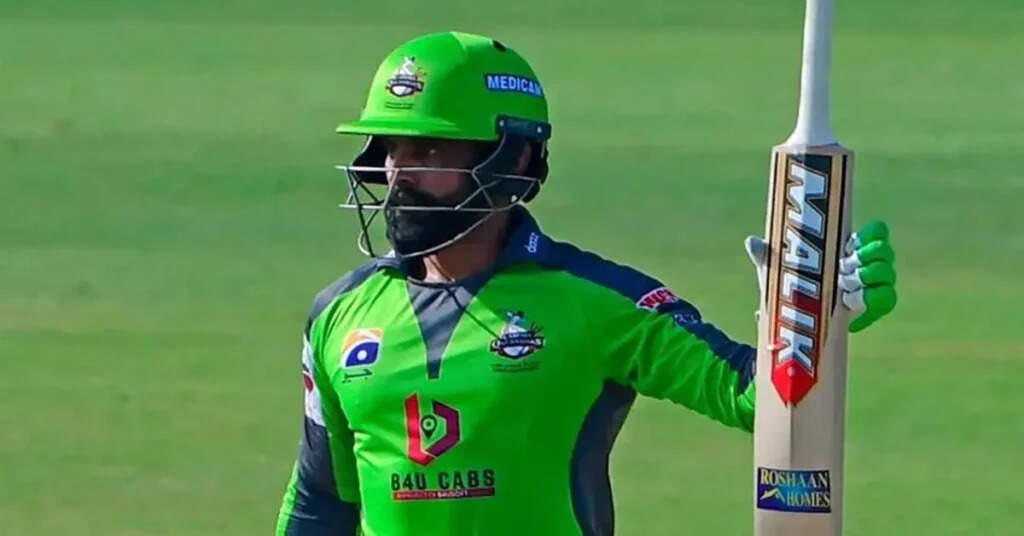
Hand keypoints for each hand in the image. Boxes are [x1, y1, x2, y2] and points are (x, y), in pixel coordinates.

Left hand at [744, 220, 896, 332]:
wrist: (798, 320)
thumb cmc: (790, 286)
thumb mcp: (775, 271)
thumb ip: (766, 256)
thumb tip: (751, 242)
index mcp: (847, 246)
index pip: (876, 231)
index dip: (870, 234)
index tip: (851, 243)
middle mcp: (865, 262)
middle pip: (884, 251)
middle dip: (866, 258)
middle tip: (845, 267)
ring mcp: (873, 284)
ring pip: (887, 274)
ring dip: (868, 278)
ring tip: (846, 287)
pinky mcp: (875, 306)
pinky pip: (886, 300)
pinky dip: (873, 301)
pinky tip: (851, 305)